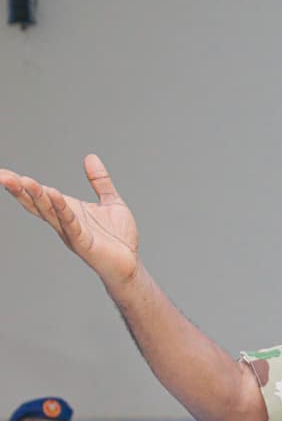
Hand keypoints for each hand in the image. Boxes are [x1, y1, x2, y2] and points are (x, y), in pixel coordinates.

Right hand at [0, 155, 138, 287]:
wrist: (130, 263)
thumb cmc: (118, 237)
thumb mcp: (111, 201)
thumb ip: (100, 180)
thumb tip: (90, 157)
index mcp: (68, 211)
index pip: (40, 195)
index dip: (22, 185)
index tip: (4, 173)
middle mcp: (64, 222)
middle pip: (37, 203)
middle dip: (19, 190)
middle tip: (2, 175)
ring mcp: (72, 233)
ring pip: (50, 212)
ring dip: (37, 197)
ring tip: (23, 181)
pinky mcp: (84, 243)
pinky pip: (70, 224)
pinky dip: (62, 209)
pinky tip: (54, 195)